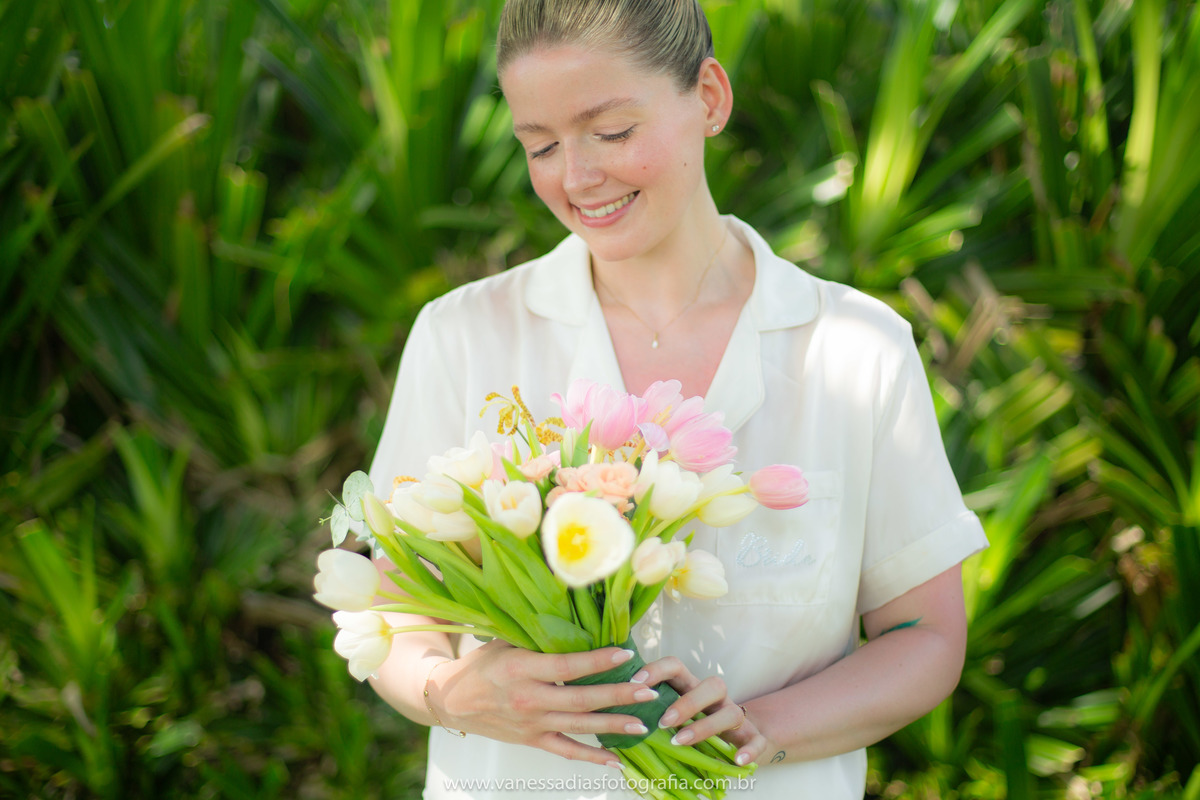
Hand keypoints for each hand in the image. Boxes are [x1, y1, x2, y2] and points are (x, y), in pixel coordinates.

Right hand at [426, 640, 664, 766]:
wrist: (451, 699)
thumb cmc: (483, 663)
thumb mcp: (506, 641)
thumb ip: (539, 633)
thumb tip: (575, 610)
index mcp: (522, 668)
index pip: (567, 666)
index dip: (598, 661)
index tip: (627, 655)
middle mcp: (529, 698)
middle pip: (581, 699)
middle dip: (618, 696)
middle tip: (648, 691)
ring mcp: (531, 723)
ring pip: (579, 726)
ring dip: (613, 726)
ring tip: (643, 723)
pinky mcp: (532, 740)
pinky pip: (566, 751)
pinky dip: (591, 758)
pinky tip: (616, 761)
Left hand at [632, 655, 767, 766]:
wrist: (741, 738)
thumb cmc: (695, 726)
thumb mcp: (673, 717)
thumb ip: (650, 718)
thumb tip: (609, 731)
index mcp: (691, 687)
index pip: (676, 666)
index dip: (657, 669)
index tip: (635, 682)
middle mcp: (715, 698)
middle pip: (710, 685)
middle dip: (686, 702)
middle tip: (663, 722)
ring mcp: (736, 715)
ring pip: (731, 712)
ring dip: (705, 726)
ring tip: (682, 742)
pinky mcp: (753, 737)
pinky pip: (756, 740)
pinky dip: (748, 749)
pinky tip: (737, 760)